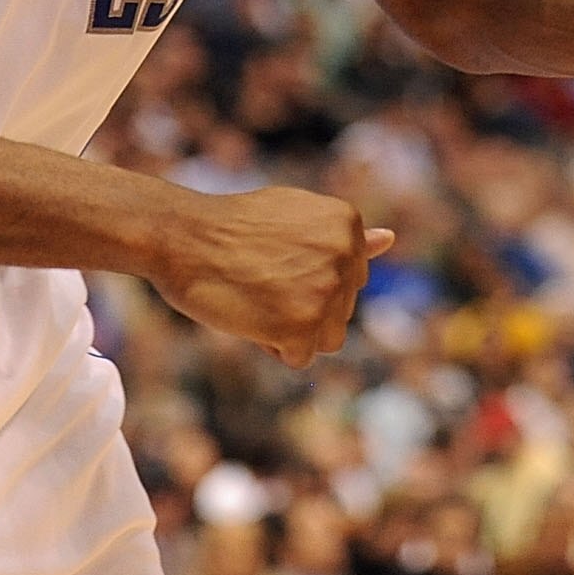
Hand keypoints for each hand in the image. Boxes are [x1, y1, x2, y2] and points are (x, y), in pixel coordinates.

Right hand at [150, 185, 393, 367]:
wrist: (184, 236)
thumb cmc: (232, 227)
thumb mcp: (294, 216)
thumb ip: (339, 236)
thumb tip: (390, 240)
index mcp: (347, 224)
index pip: (349, 279)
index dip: (307, 280)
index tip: (275, 263)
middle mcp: (345, 256)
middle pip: (340, 311)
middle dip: (303, 307)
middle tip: (260, 280)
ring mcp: (327, 291)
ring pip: (327, 339)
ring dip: (294, 331)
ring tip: (258, 299)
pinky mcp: (304, 326)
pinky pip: (299, 358)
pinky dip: (273, 347)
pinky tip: (250, 317)